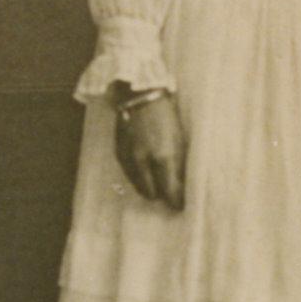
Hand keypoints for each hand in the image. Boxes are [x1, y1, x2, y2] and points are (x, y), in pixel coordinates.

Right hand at [113, 91, 186, 210]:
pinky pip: (128, 175)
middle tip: (168, 193)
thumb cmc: (167, 117)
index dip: (176, 201)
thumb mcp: (180, 141)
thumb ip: (179, 166)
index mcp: (163, 157)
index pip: (170, 192)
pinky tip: (144, 171)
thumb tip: (182, 187)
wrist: (141, 96)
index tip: (180, 205)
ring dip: (148, 186)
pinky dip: (137, 177)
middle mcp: (143, 162)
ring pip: (138, 186)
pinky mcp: (119, 154)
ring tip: (156, 181)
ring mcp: (129, 158)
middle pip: (151, 193)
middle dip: (161, 195)